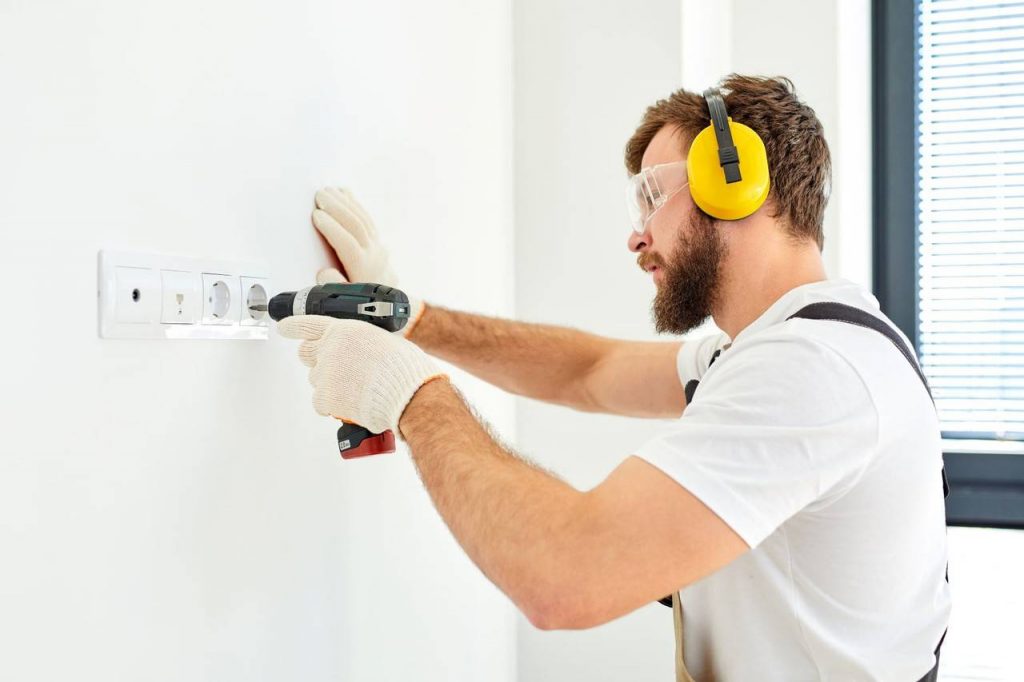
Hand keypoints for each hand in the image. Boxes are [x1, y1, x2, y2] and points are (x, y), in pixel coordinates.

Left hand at [277, 314, 446, 434]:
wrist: (407, 393)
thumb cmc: (404, 369)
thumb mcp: (383, 341)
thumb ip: (361, 343)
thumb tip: (358, 353)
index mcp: (345, 330)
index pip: (309, 324)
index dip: (293, 326)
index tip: (283, 327)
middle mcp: (330, 348)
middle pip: (306, 353)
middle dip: (315, 360)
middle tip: (334, 370)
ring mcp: (325, 373)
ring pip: (316, 380)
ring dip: (330, 385)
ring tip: (357, 390)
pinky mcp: (325, 397)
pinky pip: (320, 403)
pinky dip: (333, 406)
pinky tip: (352, 403)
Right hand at [312, 187, 424, 336]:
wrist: (394, 311)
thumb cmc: (367, 309)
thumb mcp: (348, 307)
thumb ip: (336, 289)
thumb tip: (324, 273)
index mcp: (364, 270)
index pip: (348, 244)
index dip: (332, 228)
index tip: (316, 216)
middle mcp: (374, 256)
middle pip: (356, 226)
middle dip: (337, 208)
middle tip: (319, 195)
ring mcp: (378, 248)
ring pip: (363, 220)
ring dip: (345, 203)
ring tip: (328, 192)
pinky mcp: (379, 244)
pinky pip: (368, 220)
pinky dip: (356, 206)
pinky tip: (346, 195)